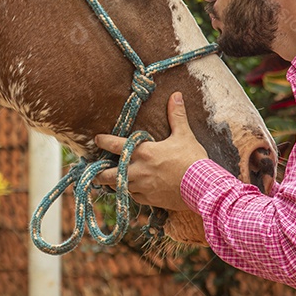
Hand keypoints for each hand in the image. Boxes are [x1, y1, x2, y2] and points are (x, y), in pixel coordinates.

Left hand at [94, 92, 209, 210]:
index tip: (96, 139)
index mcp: (143, 152)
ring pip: (119, 187)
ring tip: (110, 181)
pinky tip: (131, 189)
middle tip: (94, 171)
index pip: (115, 145)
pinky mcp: (149, 200)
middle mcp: (138, 171)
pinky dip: (130, 192)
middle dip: (99, 173)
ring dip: (114, 183)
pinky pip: (133, 197)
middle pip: (108, 174)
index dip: (103, 141)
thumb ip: (176, 116)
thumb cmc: (192, 160)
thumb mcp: (184, 135)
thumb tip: (176, 95)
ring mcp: (142, 187)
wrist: (201, 187)